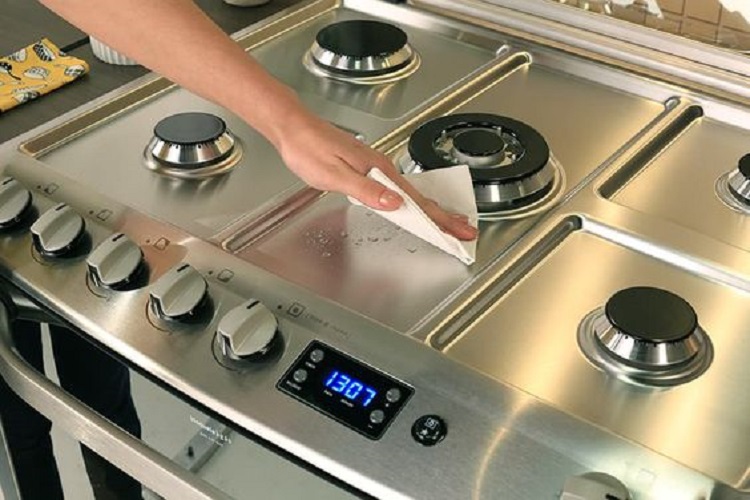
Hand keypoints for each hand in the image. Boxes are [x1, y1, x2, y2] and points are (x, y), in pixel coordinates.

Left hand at [274, 112, 477, 240]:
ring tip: (449, 223)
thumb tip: (394, 203)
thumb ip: (365, 190)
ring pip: (411, 193)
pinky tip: (415, 207)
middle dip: (444, 216)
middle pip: (420, 197)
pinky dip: (413, 201)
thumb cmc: (308, 149)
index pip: (415, 200)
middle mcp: (382, 168)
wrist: (295, 128)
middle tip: (464, 231)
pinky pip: (399, 189)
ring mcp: (377, 168)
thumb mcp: (334, 174)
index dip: (439, 218)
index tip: (457, 231)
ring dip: (432, 210)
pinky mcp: (369, 169)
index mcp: (378, 171)